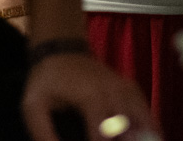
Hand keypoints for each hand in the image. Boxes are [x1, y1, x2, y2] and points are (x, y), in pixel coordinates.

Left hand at [22, 51, 154, 140]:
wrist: (61, 51)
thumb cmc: (47, 80)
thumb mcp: (34, 106)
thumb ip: (43, 134)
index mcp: (91, 96)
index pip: (104, 135)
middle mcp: (115, 92)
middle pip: (129, 131)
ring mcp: (127, 90)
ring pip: (145, 123)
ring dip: (141, 136)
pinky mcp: (132, 91)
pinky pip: (148, 116)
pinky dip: (148, 130)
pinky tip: (146, 139)